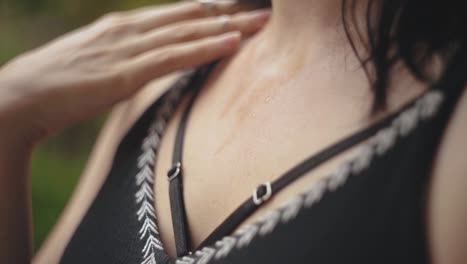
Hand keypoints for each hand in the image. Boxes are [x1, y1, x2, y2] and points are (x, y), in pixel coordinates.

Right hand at [0, 1, 270, 148]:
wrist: (20, 97)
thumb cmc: (57, 84)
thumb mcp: (99, 63)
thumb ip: (127, 60)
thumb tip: (149, 67)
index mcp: (124, 27)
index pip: (178, 14)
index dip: (212, 11)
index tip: (240, 9)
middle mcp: (130, 30)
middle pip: (191, 18)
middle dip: (230, 13)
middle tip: (263, 10)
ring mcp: (128, 48)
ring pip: (189, 33)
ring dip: (229, 27)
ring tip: (260, 23)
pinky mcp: (125, 73)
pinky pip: (174, 57)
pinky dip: (205, 49)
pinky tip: (232, 44)